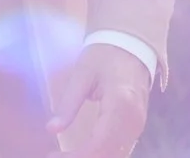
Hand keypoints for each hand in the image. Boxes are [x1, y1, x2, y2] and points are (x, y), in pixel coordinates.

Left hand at [49, 43, 151, 157]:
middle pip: (108, 155)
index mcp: (121, 104)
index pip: (98, 144)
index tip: (52, 156)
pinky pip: (121, 149)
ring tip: (66, 156)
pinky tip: (83, 153)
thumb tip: (51, 129)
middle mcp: (134, 120)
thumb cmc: (106, 55)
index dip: (76, 156)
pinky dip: (102, 154)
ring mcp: (138, 125)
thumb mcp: (82, 74)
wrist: (132, 44)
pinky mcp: (137, 126)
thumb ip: (68, 103)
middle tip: (55, 157)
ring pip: (116, 155)